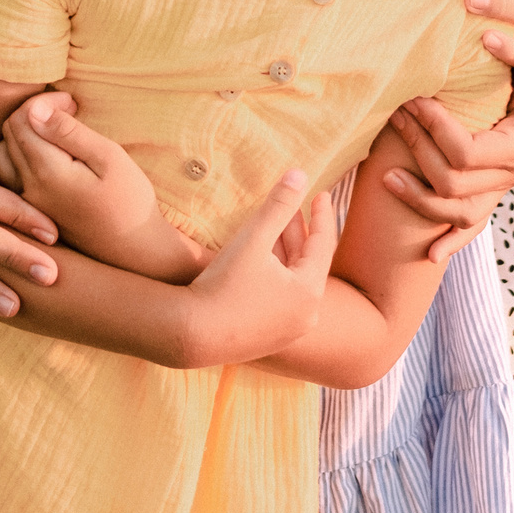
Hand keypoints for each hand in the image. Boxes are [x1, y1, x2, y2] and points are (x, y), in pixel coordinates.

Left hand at [0, 93, 207, 282]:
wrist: (133, 252)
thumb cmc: (129, 201)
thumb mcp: (109, 158)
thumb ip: (69, 132)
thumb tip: (35, 108)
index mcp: (47, 172)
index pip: (22, 119)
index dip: (45, 101)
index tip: (73, 103)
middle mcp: (26, 189)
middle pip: (8, 134)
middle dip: (33, 114)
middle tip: (67, 113)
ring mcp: (24, 205)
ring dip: (21, 136)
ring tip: (53, 134)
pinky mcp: (28, 214)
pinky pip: (5, 178)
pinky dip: (17, 158)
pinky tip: (43, 158)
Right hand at [177, 170, 337, 368]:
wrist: (189, 335)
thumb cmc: (222, 284)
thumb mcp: (253, 238)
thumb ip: (278, 205)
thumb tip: (300, 173)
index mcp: (309, 292)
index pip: (324, 244)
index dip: (322, 215)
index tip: (321, 194)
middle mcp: (306, 315)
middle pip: (309, 263)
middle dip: (301, 231)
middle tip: (297, 205)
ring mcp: (288, 330)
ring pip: (294, 281)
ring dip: (287, 252)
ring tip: (277, 225)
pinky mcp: (270, 339)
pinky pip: (283, 298)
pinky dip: (278, 274)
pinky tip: (262, 257)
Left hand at [381, 11, 513, 261]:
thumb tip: (512, 72)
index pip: (467, 151)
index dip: (433, 129)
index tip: (413, 99)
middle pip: (454, 181)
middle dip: (417, 148)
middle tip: (395, 114)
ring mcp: (505, 186)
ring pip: (457, 211)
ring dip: (417, 198)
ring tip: (385, 175)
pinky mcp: (495, 190)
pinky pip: (472, 224)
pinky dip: (451, 241)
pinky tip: (429, 255)